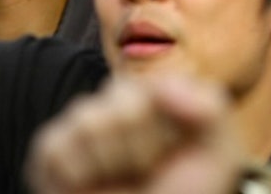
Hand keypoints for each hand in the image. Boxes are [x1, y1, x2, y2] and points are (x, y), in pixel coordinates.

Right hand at [27, 75, 242, 193]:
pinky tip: (91, 186)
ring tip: (122, 180)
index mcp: (162, 93)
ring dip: (110, 163)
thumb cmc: (185, 193)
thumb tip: (163, 87)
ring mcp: (85, 123)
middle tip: (147, 171)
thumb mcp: (218, 154)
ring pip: (88, 121)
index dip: (167, 132)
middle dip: (141, 150)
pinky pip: (55, 146)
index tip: (177, 153)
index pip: (158, 89)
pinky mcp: (52, 150)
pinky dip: (76, 174)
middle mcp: (122, 100)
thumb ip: (210, 109)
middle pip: (124, 106)